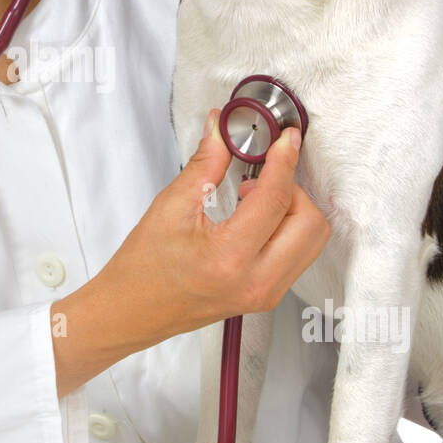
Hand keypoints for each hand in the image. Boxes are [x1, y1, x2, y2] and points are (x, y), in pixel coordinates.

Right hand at [93, 107, 330, 346]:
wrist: (130, 312)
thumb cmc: (142, 269)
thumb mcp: (170, 207)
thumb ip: (205, 164)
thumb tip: (221, 130)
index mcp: (229, 257)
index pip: (275, 199)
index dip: (284, 161)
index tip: (285, 138)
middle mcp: (255, 282)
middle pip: (310, 222)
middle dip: (292, 188)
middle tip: (260, 174)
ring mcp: (265, 294)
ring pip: (312, 240)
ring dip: (294, 209)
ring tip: (254, 199)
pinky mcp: (266, 297)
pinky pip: (299, 256)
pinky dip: (288, 229)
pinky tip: (256, 219)